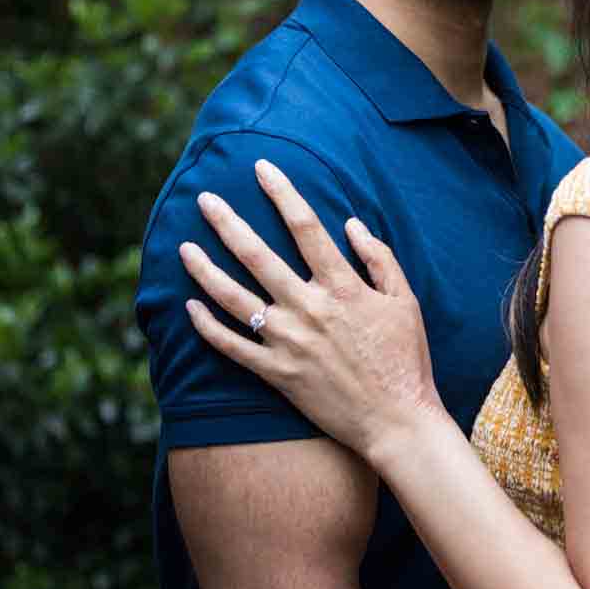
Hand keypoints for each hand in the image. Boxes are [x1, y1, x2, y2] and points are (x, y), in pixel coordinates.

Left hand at [181, 159, 444, 462]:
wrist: (396, 420)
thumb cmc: (406, 358)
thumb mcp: (404, 301)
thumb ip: (379, 258)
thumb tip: (350, 224)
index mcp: (343, 287)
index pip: (307, 227)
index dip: (283, 193)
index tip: (262, 168)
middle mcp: (309, 309)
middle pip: (258, 255)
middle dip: (228, 222)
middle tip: (205, 198)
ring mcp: (288, 342)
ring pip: (234, 298)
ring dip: (204, 270)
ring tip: (183, 248)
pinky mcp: (275, 373)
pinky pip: (231, 346)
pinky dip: (207, 327)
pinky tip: (190, 307)